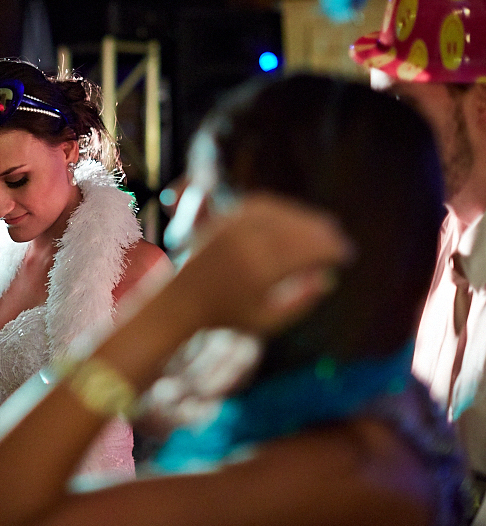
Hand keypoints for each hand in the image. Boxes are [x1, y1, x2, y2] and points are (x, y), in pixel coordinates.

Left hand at [172, 193, 354, 335]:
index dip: (331, 249)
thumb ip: (300, 302)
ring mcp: (232, 226)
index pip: (307, 249)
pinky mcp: (223, 218)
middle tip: (339, 239)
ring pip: (280, 211)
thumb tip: (327, 279)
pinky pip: (260, 204)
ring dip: (305, 217)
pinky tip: (294, 218)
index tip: (346, 254)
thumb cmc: (226, 315)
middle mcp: (246, 241)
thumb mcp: (267, 321)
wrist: (180, 299)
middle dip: (322, 231)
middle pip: (296, 227)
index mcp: (260, 268)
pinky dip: (282, 208)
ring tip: (322, 228)